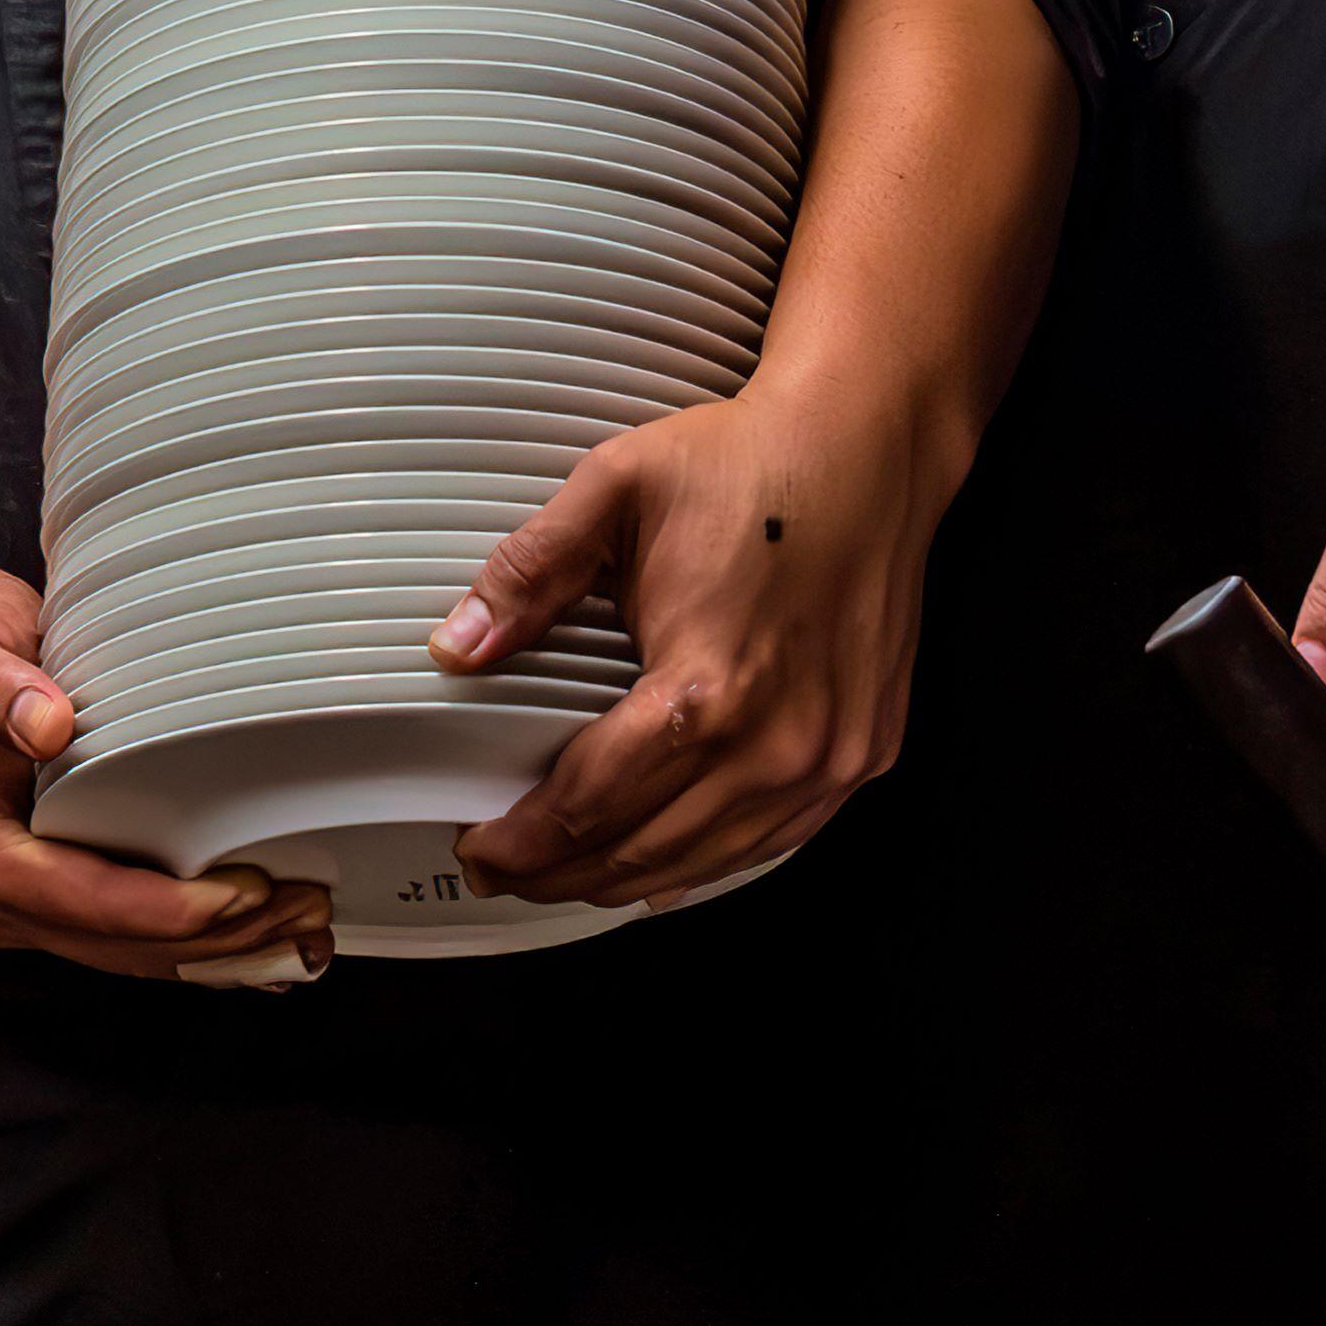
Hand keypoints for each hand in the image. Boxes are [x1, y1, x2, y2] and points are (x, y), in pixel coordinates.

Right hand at [0, 557, 332, 985]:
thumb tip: (48, 724)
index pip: (87, 904)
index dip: (172, 910)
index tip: (248, 892)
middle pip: (120, 946)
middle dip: (218, 942)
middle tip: (308, 915)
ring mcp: (17, 905)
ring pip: (130, 955)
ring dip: (219, 955)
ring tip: (305, 935)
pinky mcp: (47, 894)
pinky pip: (125, 939)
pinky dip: (194, 947)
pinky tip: (260, 948)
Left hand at [427, 375, 946, 906]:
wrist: (867, 446)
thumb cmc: (753, 463)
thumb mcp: (615, 489)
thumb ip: (530, 573)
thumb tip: (458, 646)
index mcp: (706, 686)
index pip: (591, 805)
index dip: (524, 842)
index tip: (480, 849)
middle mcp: (776, 741)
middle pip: (643, 850)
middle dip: (559, 874)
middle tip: (506, 872)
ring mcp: (828, 755)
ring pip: (708, 861)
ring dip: (626, 879)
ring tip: (567, 876)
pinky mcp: (863, 751)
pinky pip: (773, 839)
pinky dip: (708, 861)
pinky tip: (663, 866)